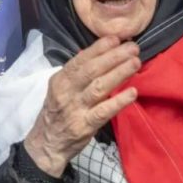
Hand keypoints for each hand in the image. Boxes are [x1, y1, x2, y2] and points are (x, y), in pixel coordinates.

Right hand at [24, 36, 139, 177]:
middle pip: (91, 70)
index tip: (115, 38)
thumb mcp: (60, 89)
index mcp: (60, 80)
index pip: (80, 60)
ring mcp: (75, 109)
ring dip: (118, 73)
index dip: (98, 48)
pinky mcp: (85, 125)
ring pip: (98, 87)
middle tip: (132, 48)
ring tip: (135, 63)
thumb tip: (101, 56)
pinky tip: (132, 93)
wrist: (47, 144)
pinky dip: (118, 101)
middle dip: (113, 57)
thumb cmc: (58, 113)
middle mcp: (66, 92)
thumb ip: (77, 75)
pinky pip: (103, 111)